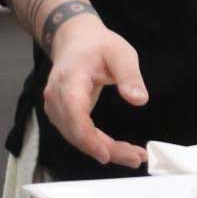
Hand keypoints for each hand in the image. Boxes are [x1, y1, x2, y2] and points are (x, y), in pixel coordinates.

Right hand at [43, 14, 148, 167]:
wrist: (76, 39)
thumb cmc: (98, 45)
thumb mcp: (121, 53)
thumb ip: (129, 76)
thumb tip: (140, 100)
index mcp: (69, 79)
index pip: (74, 114)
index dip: (88, 138)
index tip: (107, 154)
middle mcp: (56, 97)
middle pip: (76, 132)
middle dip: (104, 149)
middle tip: (135, 158)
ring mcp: (56, 107)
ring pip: (76, 137)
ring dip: (102, 149)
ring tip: (132, 155)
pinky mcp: (62, 113)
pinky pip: (77, 133)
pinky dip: (96, 143)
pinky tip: (115, 148)